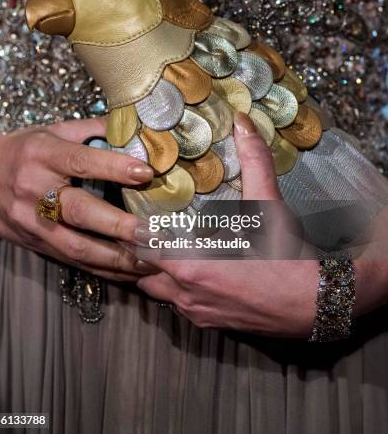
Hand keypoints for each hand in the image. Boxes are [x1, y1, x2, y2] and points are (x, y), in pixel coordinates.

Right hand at [0, 117, 156, 281]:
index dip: (113, 168)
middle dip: (121, 226)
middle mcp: (36, 191)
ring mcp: (35, 225)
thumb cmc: (23, 152)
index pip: (80, 162)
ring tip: (153, 260)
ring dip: (119, 258)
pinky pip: (76, 263)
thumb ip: (93, 130)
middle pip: (80, 212)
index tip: (146, 173)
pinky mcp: (38, 246)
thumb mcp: (53, 132)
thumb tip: (136, 129)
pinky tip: (134, 273)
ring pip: (79, 247)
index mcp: (42, 156)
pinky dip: (107, 271)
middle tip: (156, 233)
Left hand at [137, 112, 318, 337]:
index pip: (141, 247)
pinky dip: (176, 291)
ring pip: (158, 294)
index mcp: (190, 265)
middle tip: (142, 227)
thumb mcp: (268, 206)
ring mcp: (198, 313)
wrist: (317, 304)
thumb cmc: (288, 256)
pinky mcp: (213, 324)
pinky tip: (191, 275)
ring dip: (155, 273)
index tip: (129, 210)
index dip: (132, 228)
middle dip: (138, 251)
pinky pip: (180, 309)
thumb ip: (253, 161)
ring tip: (162, 249)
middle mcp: (186, 294)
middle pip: (141, 273)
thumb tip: (242, 121)